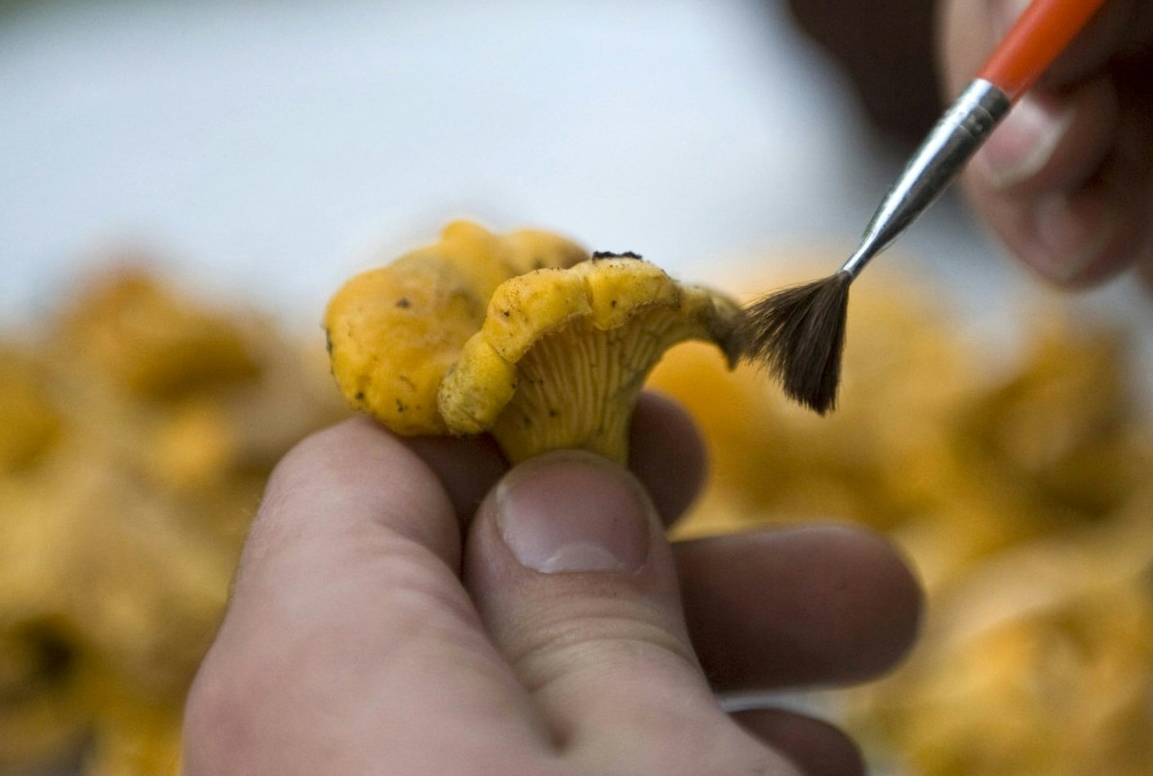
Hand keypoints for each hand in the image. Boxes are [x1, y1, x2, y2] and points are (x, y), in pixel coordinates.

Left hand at [183, 397, 920, 774]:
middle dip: (681, 570)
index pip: (368, 463)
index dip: (529, 415)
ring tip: (861, 682)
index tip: (674, 413)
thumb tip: (551, 492)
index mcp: (313, 668)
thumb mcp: (647, 758)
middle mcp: (292, 756)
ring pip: (512, 719)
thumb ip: (592, 607)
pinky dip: (638, 773)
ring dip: (696, 682)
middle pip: (474, 601)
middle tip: (837, 567)